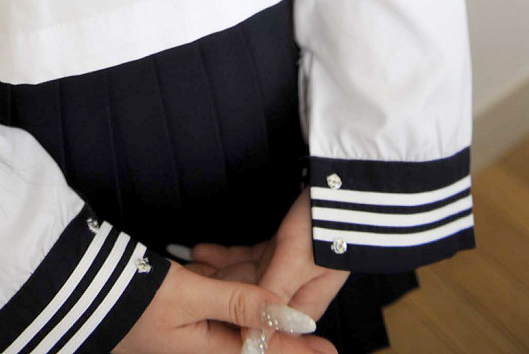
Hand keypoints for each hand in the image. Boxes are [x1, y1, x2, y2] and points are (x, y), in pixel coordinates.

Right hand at [111, 258, 337, 351]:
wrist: (81, 288)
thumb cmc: (132, 297)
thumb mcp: (188, 297)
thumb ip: (239, 303)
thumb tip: (286, 315)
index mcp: (208, 352)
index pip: (263, 352)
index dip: (297, 349)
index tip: (330, 350)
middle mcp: (204, 342)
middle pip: (253, 328)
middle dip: (275, 308)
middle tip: (307, 292)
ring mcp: (191, 323)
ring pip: (236, 302)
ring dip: (251, 282)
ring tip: (274, 256)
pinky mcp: (179, 302)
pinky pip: (215, 290)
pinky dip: (224, 273)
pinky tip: (220, 255)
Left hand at [182, 189, 348, 336]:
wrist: (341, 191)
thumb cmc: (322, 227)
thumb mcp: (295, 264)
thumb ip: (271, 298)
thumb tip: (253, 340)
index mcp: (302, 307)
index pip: (259, 322)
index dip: (230, 318)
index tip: (201, 312)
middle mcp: (293, 293)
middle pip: (247, 298)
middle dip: (217, 290)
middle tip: (187, 282)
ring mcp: (285, 270)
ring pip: (243, 276)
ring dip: (216, 271)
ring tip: (188, 266)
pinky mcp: (281, 249)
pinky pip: (247, 257)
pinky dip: (225, 255)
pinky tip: (201, 250)